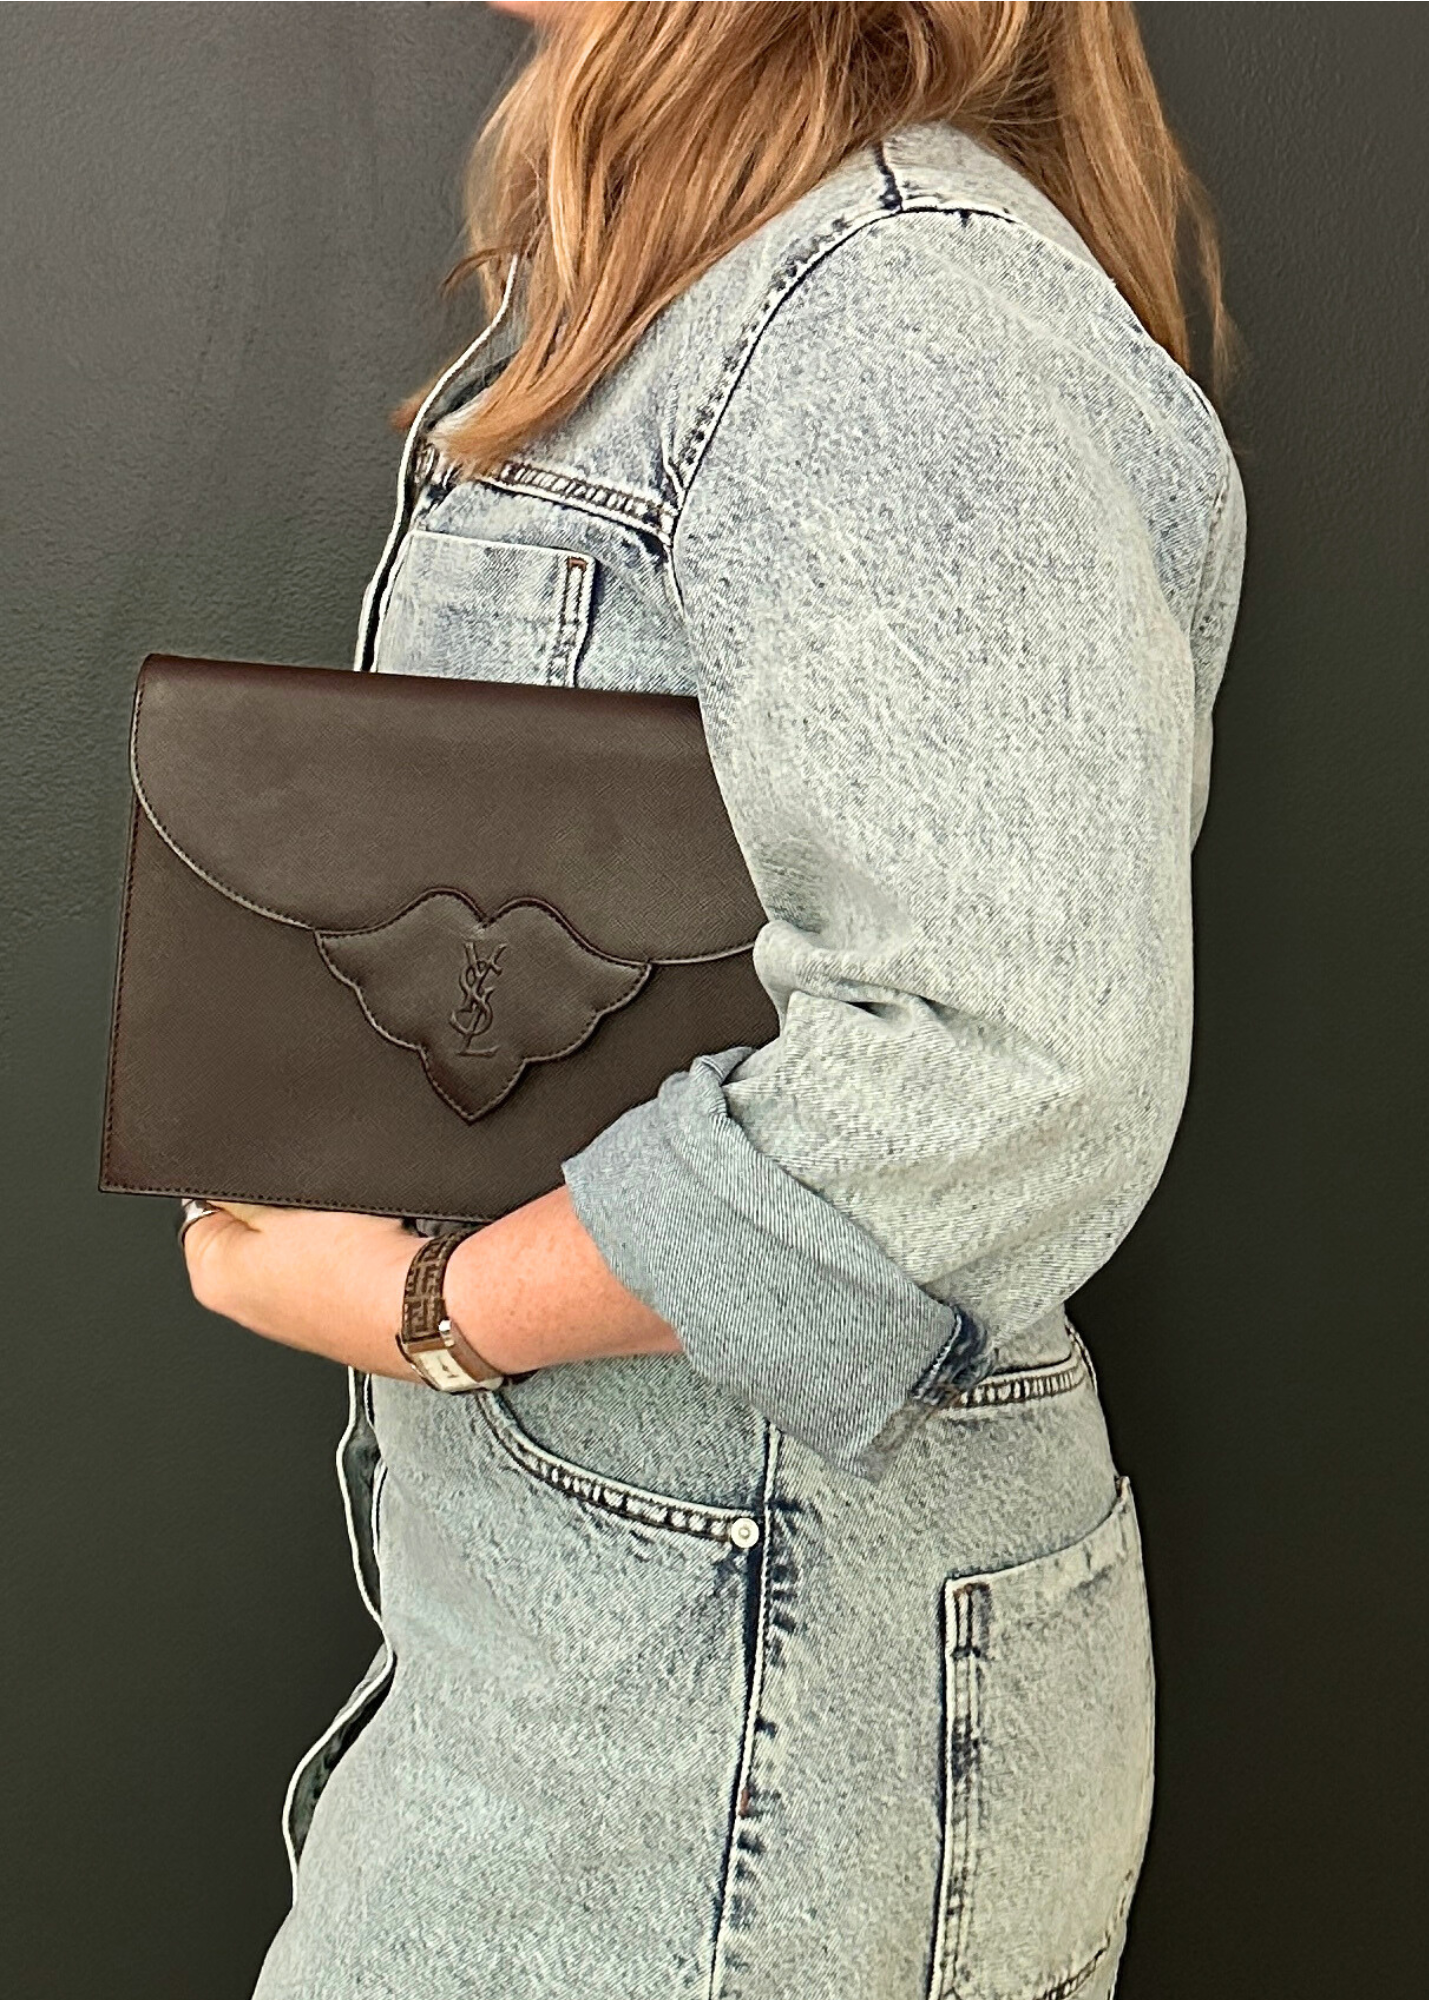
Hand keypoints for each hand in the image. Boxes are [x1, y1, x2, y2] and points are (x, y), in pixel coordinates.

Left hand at [181, 1202, 419, 1377]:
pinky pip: (326, 1270)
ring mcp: (288, 1317)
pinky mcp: (329, 1318)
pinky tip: (359, 1252)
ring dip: (312, 1231)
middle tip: (308, 1206)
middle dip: (277, 1210)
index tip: (271, 1181)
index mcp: (214, 1277)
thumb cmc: (353, 1266)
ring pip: (293, 1248)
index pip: (205, 1206)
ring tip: (339, 1230)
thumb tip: (226, 1183)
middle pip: (250, 1230)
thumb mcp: (285, 1199)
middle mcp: (244, 1306)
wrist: (418, 1309)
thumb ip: (242, 1189)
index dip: (239, 1184)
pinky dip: (340, 1255)